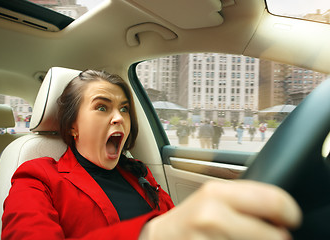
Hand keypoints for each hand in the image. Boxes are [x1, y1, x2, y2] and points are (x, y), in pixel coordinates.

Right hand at [140, 180, 301, 239]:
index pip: (273, 200)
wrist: (163, 237)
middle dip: (276, 237)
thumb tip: (280, 209)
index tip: (290, 218)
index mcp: (216, 193)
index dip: (290, 212)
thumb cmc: (190, 218)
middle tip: (270, 234)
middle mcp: (212, 216)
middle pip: (273, 235)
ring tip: (243, 238)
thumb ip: (244, 198)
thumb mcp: (214, 197)